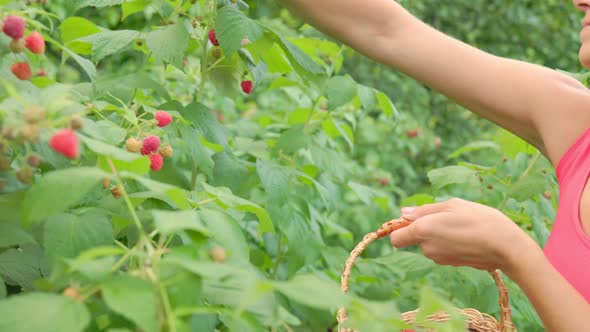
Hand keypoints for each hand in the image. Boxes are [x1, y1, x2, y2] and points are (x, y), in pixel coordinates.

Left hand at [389, 198, 534, 271]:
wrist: (506, 246)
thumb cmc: (479, 219)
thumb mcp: (452, 205)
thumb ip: (424, 210)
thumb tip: (402, 213)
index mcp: (423, 231)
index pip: (395, 238)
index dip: (400, 229)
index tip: (412, 219)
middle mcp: (427, 248)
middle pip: (414, 240)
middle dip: (423, 230)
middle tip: (446, 217)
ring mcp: (439, 259)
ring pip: (429, 245)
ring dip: (438, 235)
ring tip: (461, 225)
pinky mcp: (451, 264)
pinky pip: (442, 251)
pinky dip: (449, 244)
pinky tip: (466, 237)